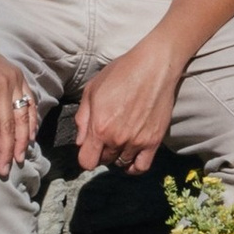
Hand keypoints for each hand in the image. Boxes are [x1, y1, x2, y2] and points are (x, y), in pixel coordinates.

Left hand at [0, 40, 42, 173]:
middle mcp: (4, 84)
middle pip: (10, 125)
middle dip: (8, 150)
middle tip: (6, 170)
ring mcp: (15, 79)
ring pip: (24, 115)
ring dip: (23, 139)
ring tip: (20, 158)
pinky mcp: (19, 76)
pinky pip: (30, 101)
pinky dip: (31, 120)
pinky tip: (30, 136)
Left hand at [76, 33, 182, 173]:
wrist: (153, 67)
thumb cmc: (121, 73)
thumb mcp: (92, 89)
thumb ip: (82, 118)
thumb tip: (80, 141)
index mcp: (99, 127)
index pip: (87, 161)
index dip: (86, 155)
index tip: (90, 147)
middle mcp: (117, 139)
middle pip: (104, 161)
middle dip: (102, 152)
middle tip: (107, 136)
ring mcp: (136, 142)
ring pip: (122, 163)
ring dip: (118, 156)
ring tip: (120, 142)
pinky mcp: (154, 141)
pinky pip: (141, 167)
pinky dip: (134, 167)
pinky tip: (131, 157)